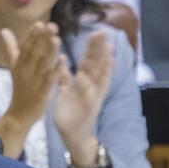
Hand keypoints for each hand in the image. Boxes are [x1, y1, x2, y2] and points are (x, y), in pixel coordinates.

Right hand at [1, 22, 61, 127]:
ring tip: (57, 39)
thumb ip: (10, 47)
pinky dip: (56, 69)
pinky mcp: (42, 92)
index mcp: (18, 64)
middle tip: (51, 26)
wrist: (19, 113)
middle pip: (34, 53)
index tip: (40, 23)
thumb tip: (4, 30)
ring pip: (42, 64)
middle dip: (42, 39)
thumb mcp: (14, 66)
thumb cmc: (20, 87)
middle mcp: (24, 71)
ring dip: (49, 51)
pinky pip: (49, 79)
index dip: (32, 35)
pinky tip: (63, 60)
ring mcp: (33, 82)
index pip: (25, 47)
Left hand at [53, 30, 112, 157]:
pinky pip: (87, 94)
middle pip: (96, 66)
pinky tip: (85, 75)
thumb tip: (61, 60)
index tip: (97, 33)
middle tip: (103, 33)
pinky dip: (86, 85)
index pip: (90, 62)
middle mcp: (91, 88)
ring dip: (102, 63)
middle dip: (99, 50)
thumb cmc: (69, 111)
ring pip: (97, 77)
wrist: (72, 134)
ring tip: (107, 49)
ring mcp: (90, 96)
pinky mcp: (86, 106)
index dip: (94, 49)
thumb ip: (65, 76)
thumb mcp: (65, 90)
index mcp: (85, 83)